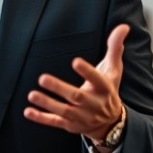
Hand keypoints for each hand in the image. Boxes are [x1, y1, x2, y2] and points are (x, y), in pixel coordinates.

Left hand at [23, 24, 128, 141]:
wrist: (110, 123)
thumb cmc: (108, 90)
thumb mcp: (114, 70)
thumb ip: (115, 48)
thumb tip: (123, 27)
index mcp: (104, 88)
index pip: (97, 79)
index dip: (87, 71)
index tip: (75, 61)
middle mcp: (93, 104)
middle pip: (76, 96)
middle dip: (59, 88)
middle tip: (42, 78)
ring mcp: (81, 116)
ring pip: (63, 110)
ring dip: (47, 103)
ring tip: (32, 94)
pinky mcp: (71, 125)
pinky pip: (55, 122)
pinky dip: (42, 118)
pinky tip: (28, 112)